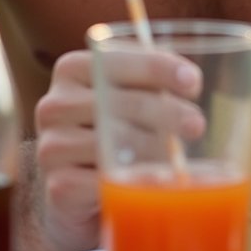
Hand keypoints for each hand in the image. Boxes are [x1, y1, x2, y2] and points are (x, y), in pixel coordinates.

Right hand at [32, 47, 203, 250]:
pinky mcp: (58, 187)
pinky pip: (102, 183)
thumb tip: (191, 79)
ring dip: (154, 152)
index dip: (158, 67)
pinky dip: (135, 184)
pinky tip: (158, 185)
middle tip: (197, 125)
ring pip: (112, 144)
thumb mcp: (127, 98)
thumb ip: (150, 82)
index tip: (193, 82)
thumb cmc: (113, 131)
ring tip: (181, 159)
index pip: (116, 59)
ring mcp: (52, 146)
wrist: (77, 191)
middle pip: (119, 103)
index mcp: (72, 69)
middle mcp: (55, 103)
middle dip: (166, 112)